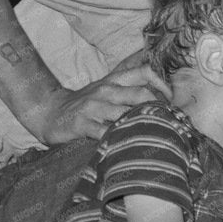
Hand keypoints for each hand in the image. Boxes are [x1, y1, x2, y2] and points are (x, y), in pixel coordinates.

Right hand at [40, 48, 167, 143]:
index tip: (173, 102)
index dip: (164, 85)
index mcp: (114, 81)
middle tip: (170, 126)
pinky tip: (129, 149)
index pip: (144, 72)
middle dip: (159, 110)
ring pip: (126, 114)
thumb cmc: (87, 104)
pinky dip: (120, 141)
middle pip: (141, 94)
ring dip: (143, 127)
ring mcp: (93, 106)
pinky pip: (106, 133)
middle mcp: (106, 91)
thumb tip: (164, 98)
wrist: (49, 112)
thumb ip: (131, 91)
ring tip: (155, 139)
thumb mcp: (107, 90)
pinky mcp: (82, 123)